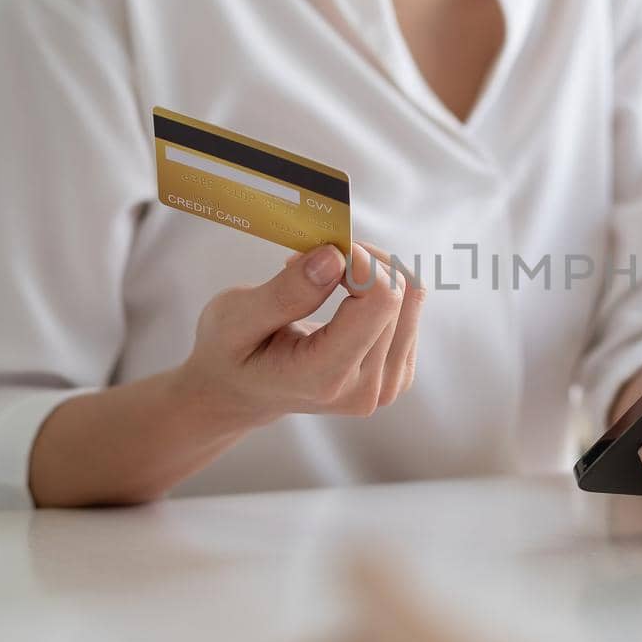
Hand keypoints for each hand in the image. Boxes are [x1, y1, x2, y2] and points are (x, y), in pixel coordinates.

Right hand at [174, 241, 425, 429]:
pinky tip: (343, 298)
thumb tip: (335, 258)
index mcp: (324, 377)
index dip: (360, 261)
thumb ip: (287, 291)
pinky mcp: (396, 376)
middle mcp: (364, 389)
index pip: (381, 300)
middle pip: (397, 296)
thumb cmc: (231, 353)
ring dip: (371, 273)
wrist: (240, 393)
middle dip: (359, 263)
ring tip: (322, 276)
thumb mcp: (235, 317)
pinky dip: (379, 290)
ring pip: (410, 299)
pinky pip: (410, 312)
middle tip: (310, 262)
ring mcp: (385, 387)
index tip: (324, 248)